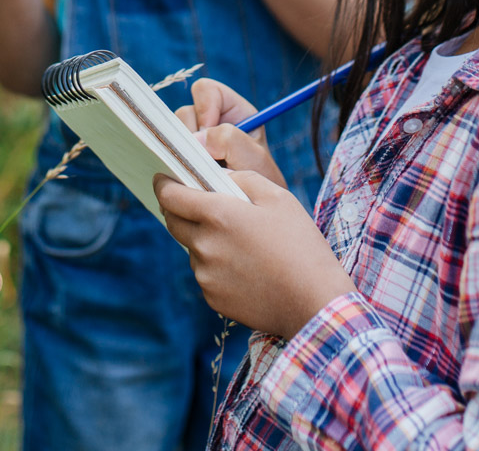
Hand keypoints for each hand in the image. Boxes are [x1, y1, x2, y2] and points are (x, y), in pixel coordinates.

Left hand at [155, 170, 353, 338]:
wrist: (314, 302)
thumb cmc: (301, 245)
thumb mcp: (278, 197)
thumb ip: (243, 178)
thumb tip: (219, 176)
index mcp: (217, 215)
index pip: (171, 196)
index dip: (164, 184)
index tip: (163, 179)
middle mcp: (204, 245)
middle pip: (173, 222)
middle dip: (177, 209)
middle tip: (195, 203)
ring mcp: (206, 275)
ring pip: (192, 249)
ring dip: (202, 239)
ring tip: (239, 242)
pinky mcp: (212, 298)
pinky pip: (205, 274)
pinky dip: (216, 266)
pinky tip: (245, 268)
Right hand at [175, 78, 284, 188]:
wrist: (253, 212)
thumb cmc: (263, 183)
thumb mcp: (254, 159)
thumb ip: (230, 140)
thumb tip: (196, 138)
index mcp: (233, 111)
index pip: (207, 91)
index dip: (203, 109)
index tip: (209, 137)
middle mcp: (211, 122)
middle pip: (184, 113)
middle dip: (190, 137)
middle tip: (203, 161)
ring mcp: (196, 141)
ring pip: (172, 134)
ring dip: (182, 153)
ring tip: (200, 173)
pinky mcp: (184, 159)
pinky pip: (167, 153)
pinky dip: (174, 165)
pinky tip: (189, 180)